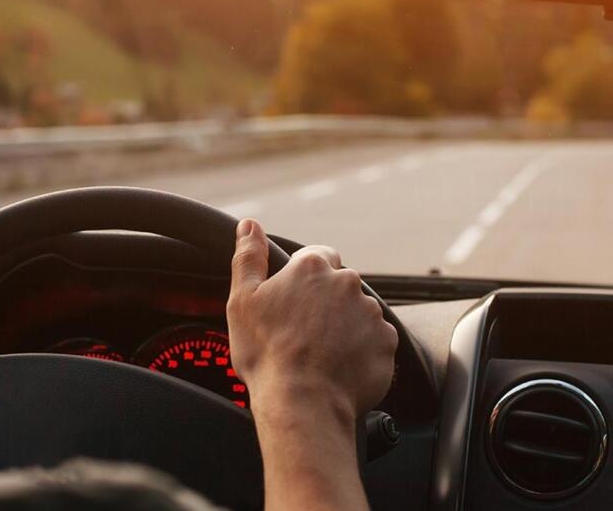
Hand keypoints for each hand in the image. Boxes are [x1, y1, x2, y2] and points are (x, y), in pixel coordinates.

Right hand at [226, 218, 397, 510]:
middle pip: (339, 285)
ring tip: (320, 354)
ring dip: (344, 326)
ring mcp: (371, 313)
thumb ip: (248, 257)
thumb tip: (249, 225)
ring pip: (358, 313)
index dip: (304, 277)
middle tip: (302, 333)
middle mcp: (348, 283)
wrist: (302, 403)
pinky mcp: (387, 343)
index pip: (318, 255)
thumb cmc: (266, 352)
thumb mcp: (242, 300)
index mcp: (313, 267)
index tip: (294, 301)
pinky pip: (374, 341)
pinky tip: (338, 367)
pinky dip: (360, 351)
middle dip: (325, 303)